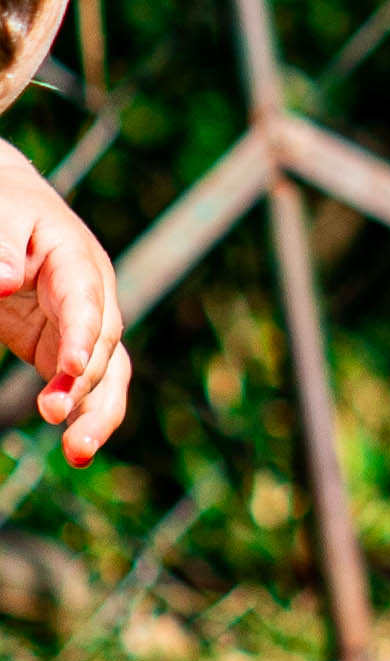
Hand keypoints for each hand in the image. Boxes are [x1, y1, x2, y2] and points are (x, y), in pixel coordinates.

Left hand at [0, 145, 130, 463]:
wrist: (11, 208)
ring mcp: (84, 327)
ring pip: (107, 375)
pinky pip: (86, 388)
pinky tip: (76, 450)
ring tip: (78, 453)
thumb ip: (0, 249)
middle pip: (104, 345)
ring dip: (96, 414)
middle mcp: (93, 297)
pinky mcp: (65, 351)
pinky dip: (84, 416)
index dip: (83, 335)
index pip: (86, 300)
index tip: (72, 368)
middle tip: (54, 416)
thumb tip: (4, 285)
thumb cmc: (5, 209)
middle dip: (85, 385)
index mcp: (77, 259)